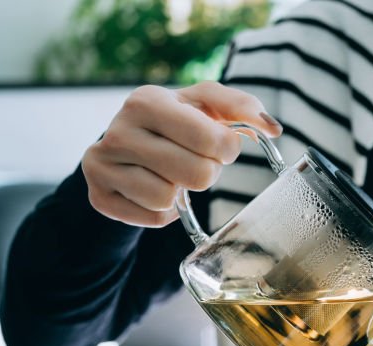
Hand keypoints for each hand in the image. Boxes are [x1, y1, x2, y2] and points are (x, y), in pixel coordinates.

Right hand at [82, 81, 282, 227]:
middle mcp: (118, 131)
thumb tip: (273, 128)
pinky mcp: (99, 196)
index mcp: (146, 101)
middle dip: (206, 172)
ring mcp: (102, 165)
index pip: (211, 140)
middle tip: (194, 161)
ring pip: (169, 199)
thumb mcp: (206, 103)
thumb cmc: (177, 122)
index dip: (226, 149)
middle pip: (196, 175)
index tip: (219, 145)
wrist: (125, 143)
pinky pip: (153, 218)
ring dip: (182, 192)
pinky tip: (154, 189)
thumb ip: (242, 106)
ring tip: (172, 174)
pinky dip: (164, 211)